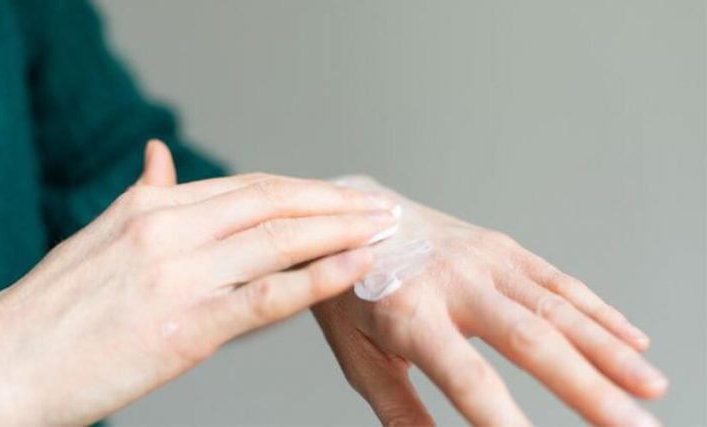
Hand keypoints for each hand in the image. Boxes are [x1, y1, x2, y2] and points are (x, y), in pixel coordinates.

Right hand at [0, 142, 398, 425]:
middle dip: (333, 202)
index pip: (247, 185)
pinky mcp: (186, 325)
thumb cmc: (52, 311)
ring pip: (279, 239)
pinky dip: (319, 277)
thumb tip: (158, 157)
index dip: (302, 189)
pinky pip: (268, 294)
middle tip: (378, 204)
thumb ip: (141, 196)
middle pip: (272, 201)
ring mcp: (179, 274)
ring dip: (341, 231)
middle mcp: (168, 228)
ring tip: (383, 229)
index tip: (338, 195)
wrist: (3, 366)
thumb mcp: (98, 237)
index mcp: (151, 206)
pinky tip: (355, 267)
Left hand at [314, 177, 666, 425]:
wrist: (350, 217)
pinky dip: (599, 312)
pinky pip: (558, 281)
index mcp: (410, 313)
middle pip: (532, 341)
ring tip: (650, 390)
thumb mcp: (357, 354)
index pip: (468, 378)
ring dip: (609, 351)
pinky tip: (633, 342)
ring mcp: (484, 259)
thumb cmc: (349, 292)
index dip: (504, 419)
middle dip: (589, 390)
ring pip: (557, 308)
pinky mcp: (501, 247)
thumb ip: (397, 407)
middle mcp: (455, 282)